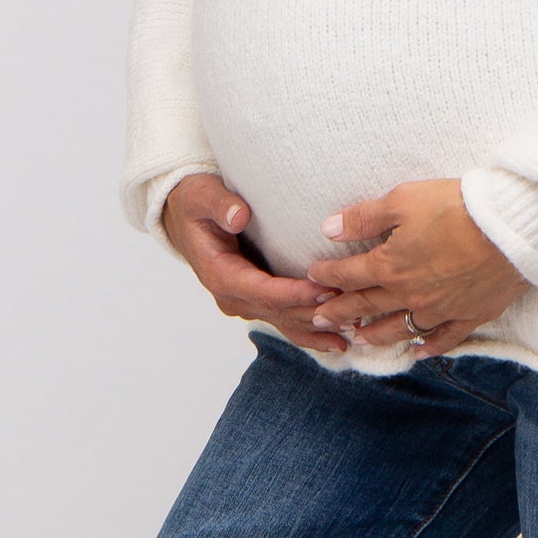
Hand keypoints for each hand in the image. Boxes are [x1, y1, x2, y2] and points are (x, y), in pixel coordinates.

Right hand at [161, 173, 351, 354]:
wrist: (185, 217)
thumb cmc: (196, 203)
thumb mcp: (202, 196)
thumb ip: (221, 205)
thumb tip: (239, 216)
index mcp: (220, 274)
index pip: (262, 290)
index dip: (294, 294)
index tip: (325, 290)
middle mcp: (233, 296)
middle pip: (279, 311)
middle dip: (314, 311)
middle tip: (352, 307)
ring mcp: (244, 302)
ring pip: (284, 321)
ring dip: (317, 327)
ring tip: (353, 329)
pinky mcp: (256, 300)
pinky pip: (284, 320)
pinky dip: (309, 331)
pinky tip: (336, 341)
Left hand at [305, 177, 530, 356]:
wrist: (510, 227)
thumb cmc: (456, 206)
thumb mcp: (404, 200)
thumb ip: (365, 217)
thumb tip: (329, 228)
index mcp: (390, 266)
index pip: (350, 275)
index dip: (328, 274)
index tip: (313, 275)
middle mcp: (410, 295)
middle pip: (367, 306)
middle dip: (339, 312)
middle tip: (317, 320)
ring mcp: (440, 309)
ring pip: (399, 328)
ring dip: (375, 335)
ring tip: (357, 339)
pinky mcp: (470, 315)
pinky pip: (443, 339)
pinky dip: (428, 347)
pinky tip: (417, 351)